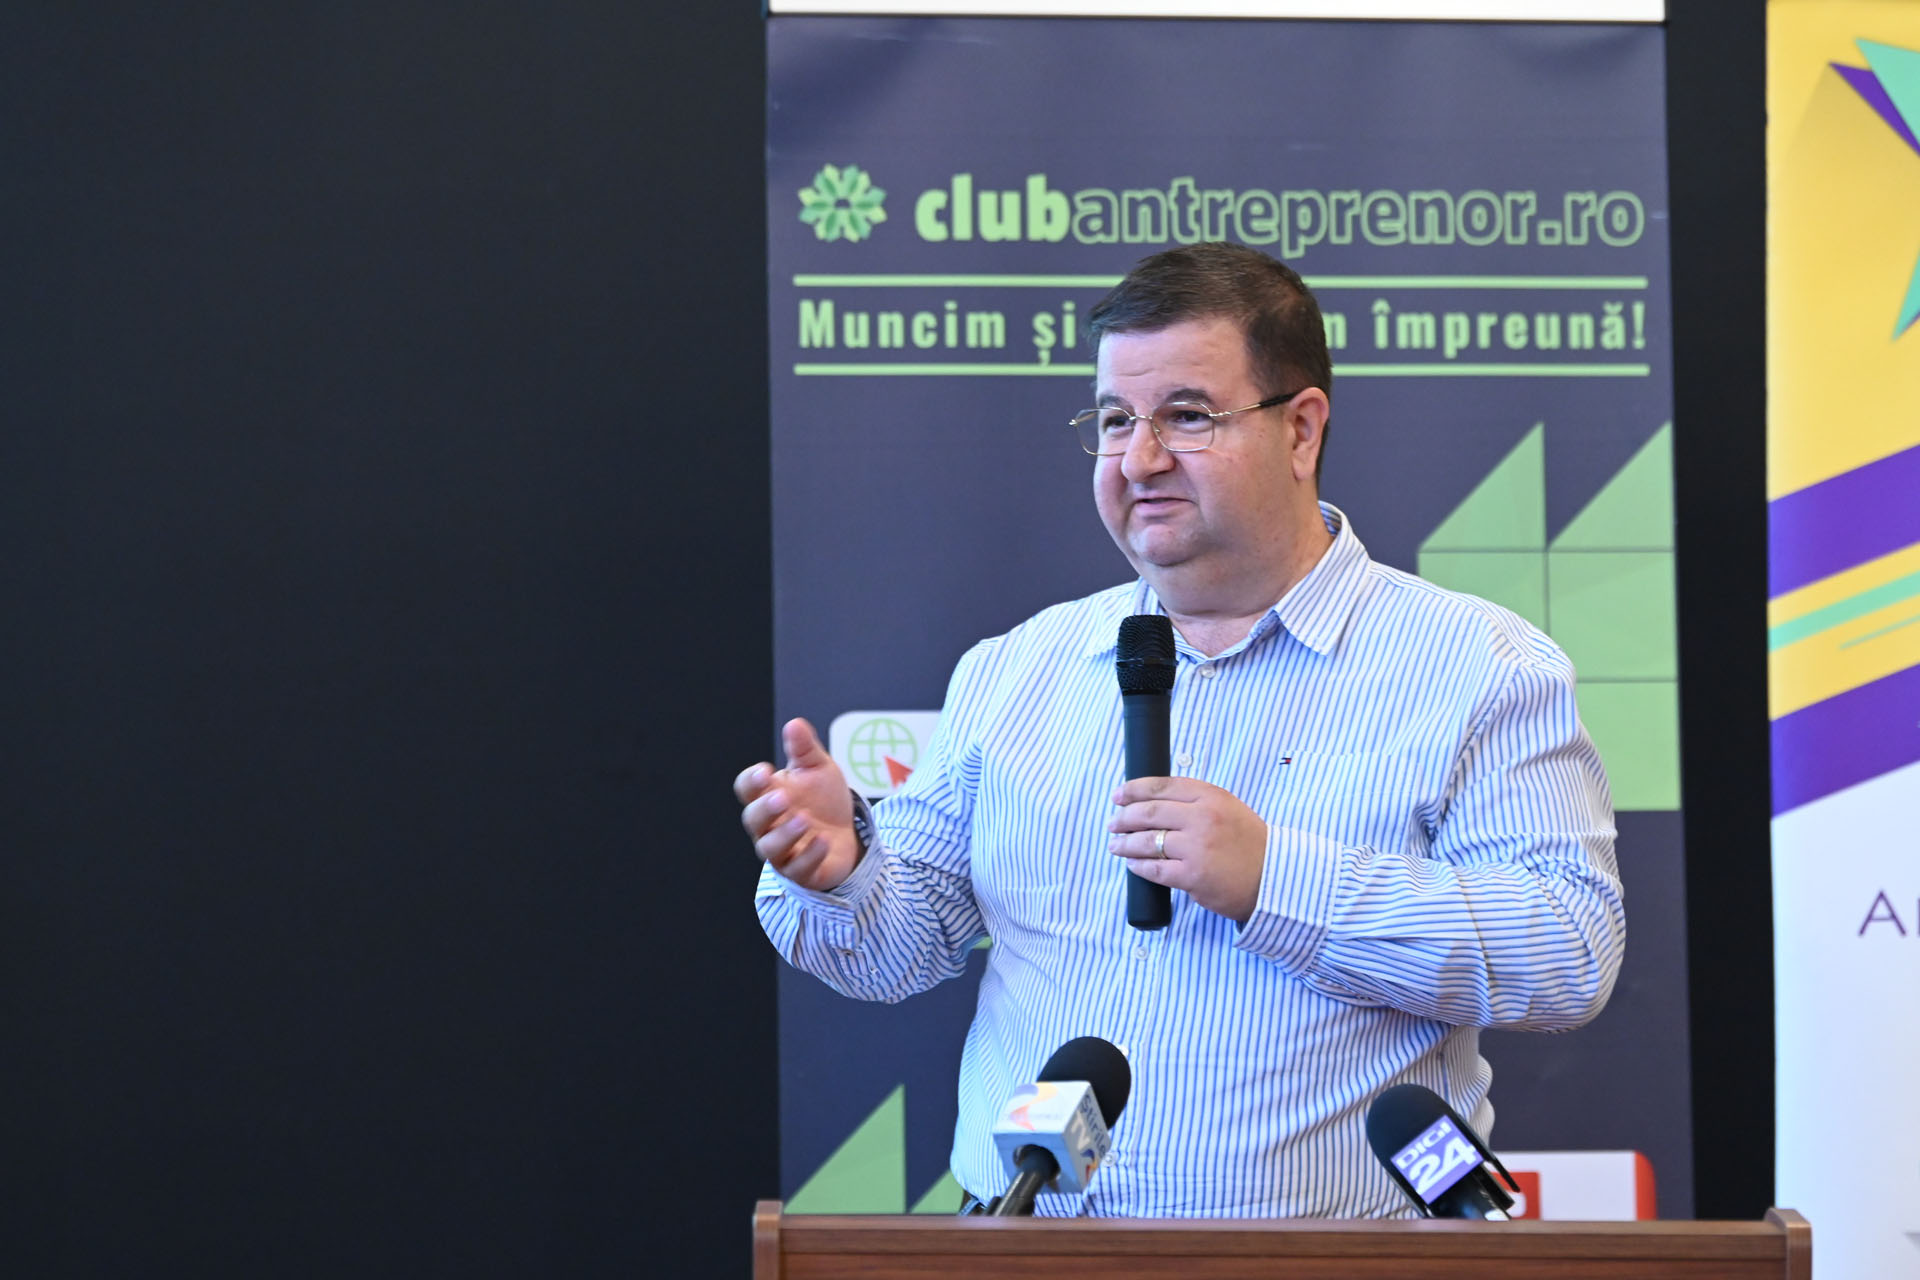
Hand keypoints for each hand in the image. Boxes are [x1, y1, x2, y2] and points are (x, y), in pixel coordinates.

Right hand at [735, 718, 860, 891]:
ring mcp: (784, 850)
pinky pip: (798, 868)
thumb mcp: (818, 769)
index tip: (765, 771)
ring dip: (785, 834)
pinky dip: (810, 855)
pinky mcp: (802, 871)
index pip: (747, 788)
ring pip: (770, 847)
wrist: (849, 834)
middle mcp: (769, 825)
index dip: (752, 781)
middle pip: (753, 819)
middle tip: (782, 797)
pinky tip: (823, 840)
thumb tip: (795, 725)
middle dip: (765, 809)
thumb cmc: (823, 801)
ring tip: (804, 820)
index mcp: (768, 795)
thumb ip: (805, 749)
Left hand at [1107, 776, 1267, 923]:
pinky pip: (1154, 869)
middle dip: (1123, 818)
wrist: (1273, 877)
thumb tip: (1154, 800)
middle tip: (1113, 823)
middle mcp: (1202, 818)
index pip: (1161, 786)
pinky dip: (1138, 866)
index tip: (1118, 796)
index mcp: (1210, 796)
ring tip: (1116, 845)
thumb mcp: (1227, 808)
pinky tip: (1132, 864)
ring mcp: (1197, 847)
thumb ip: (1196, 801)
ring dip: (1125, 843)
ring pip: (1146, 841)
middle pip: (1148, 813)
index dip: (1133, 790)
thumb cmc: (1248, 843)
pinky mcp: (1192, 876)